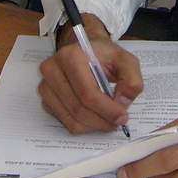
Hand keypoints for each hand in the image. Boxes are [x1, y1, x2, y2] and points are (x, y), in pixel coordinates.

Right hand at [38, 14, 142, 132]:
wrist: (85, 52)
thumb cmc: (104, 56)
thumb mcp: (125, 61)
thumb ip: (132, 79)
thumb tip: (122, 102)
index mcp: (71, 56)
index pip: (87, 93)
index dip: (107, 109)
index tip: (123, 117)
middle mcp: (52, 70)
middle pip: (78, 109)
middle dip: (102, 120)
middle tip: (118, 121)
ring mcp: (45, 86)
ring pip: (71, 119)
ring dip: (94, 125)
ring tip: (108, 118)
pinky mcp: (46, 99)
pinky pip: (65, 122)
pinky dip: (83, 125)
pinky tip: (94, 115)